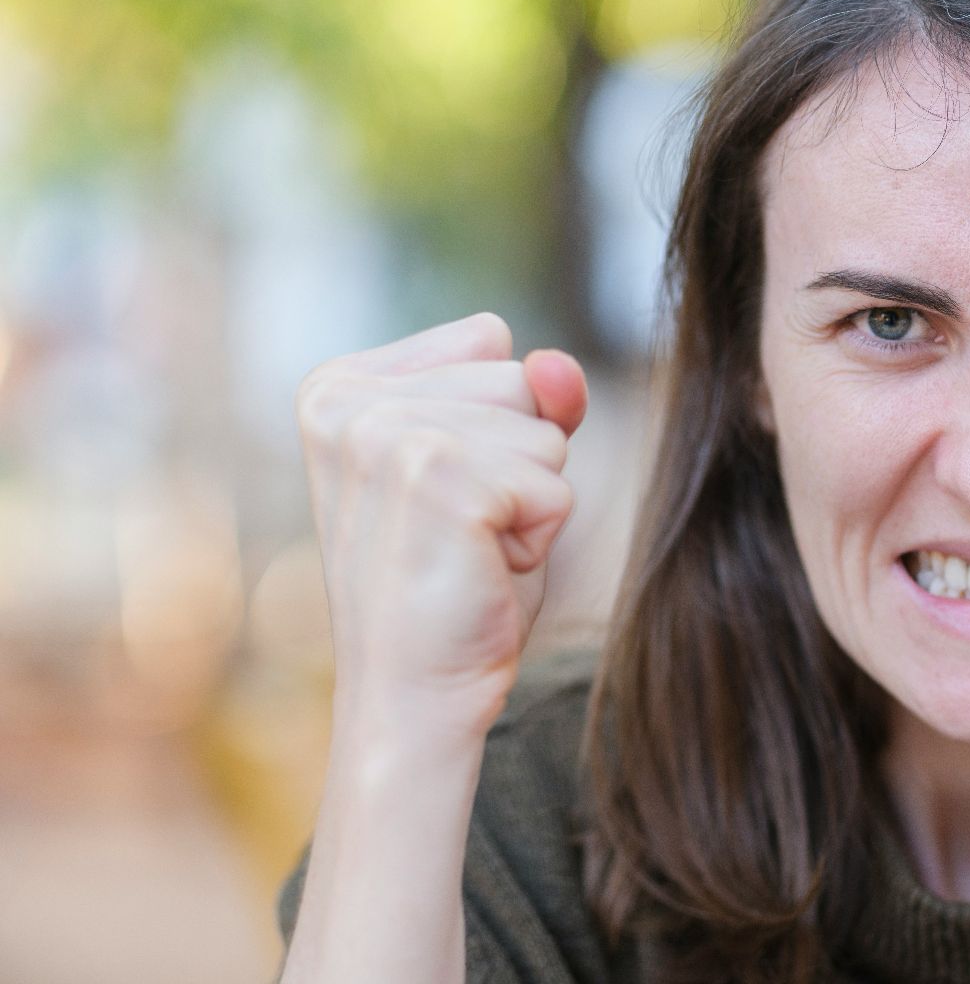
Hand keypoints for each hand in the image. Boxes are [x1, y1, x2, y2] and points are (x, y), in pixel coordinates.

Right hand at [295, 312, 587, 727]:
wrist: (413, 696)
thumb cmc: (453, 585)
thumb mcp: (495, 466)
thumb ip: (533, 396)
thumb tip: (558, 365)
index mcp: (339, 386)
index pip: (490, 344)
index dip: (499, 428)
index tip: (442, 495)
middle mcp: (348, 402)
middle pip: (520, 380)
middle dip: (519, 462)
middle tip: (459, 534)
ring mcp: (386, 436)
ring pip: (545, 430)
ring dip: (530, 501)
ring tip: (466, 551)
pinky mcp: (437, 478)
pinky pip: (556, 484)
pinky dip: (540, 537)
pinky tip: (482, 571)